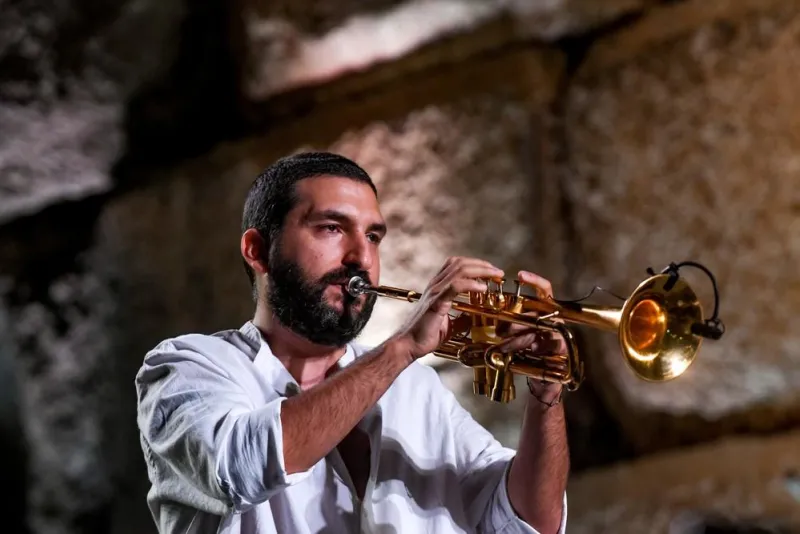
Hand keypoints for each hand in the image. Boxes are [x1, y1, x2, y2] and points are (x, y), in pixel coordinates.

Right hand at [395, 256, 503, 359]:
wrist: (409, 345)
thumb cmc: (425, 335)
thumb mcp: (450, 325)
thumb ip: (462, 319)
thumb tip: (476, 319)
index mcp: (437, 288)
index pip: (456, 265)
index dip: (476, 264)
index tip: (491, 272)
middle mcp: (435, 285)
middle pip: (461, 263)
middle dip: (483, 265)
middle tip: (498, 273)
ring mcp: (435, 292)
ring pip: (460, 270)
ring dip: (481, 271)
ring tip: (494, 276)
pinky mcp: (436, 302)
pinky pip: (455, 286)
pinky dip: (472, 284)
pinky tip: (482, 289)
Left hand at [496, 270, 566, 403]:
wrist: (545, 378)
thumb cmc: (529, 353)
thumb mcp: (517, 336)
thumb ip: (508, 326)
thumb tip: (493, 322)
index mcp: (543, 312)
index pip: (543, 290)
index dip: (534, 280)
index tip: (519, 275)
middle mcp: (553, 318)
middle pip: (535, 313)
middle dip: (515, 322)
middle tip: (500, 332)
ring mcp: (559, 332)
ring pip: (538, 329)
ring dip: (519, 338)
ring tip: (505, 346)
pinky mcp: (562, 346)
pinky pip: (548, 343)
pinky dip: (537, 347)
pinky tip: (532, 351)